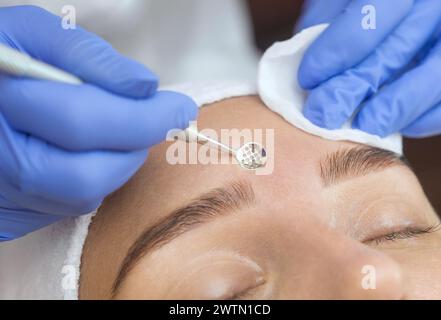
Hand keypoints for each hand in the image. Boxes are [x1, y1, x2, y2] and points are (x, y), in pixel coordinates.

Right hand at [0, 6, 197, 240]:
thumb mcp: (30, 35)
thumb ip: (85, 55)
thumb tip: (143, 87)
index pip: (84, 122)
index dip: (143, 118)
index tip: (180, 107)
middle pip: (87, 175)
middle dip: (134, 146)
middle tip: (151, 119)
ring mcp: (2, 196)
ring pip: (82, 197)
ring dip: (115, 163)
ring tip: (115, 130)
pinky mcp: (8, 216)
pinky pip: (67, 208)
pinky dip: (91, 178)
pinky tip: (84, 151)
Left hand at [298, 0, 440, 137]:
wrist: (406, 13)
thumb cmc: (367, 7)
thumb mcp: (345, 0)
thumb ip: (328, 20)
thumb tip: (305, 56)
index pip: (368, 19)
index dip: (336, 51)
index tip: (308, 79)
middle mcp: (432, 7)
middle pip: (396, 50)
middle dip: (354, 87)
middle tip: (323, 115)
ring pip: (432, 76)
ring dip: (394, 107)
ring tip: (362, 128)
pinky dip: (425, 117)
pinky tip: (396, 126)